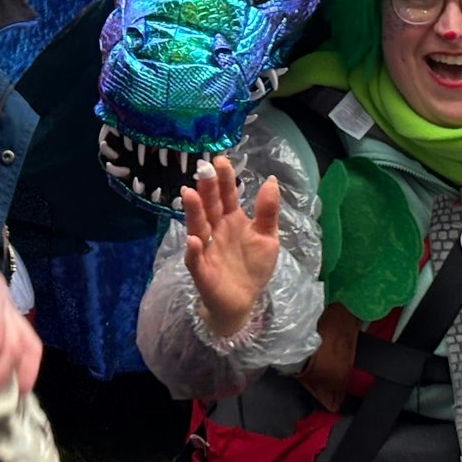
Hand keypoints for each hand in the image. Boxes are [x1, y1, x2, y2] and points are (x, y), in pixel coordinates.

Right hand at [179, 156, 280, 340]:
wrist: (242, 301)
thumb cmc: (252, 266)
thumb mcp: (267, 237)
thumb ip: (267, 211)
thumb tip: (271, 179)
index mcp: (231, 219)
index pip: (226, 195)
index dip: (224, 179)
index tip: (220, 160)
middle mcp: (215, 229)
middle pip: (210, 206)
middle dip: (207, 188)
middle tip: (203, 169)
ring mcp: (206, 248)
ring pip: (198, 226)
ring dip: (193, 211)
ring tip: (189, 194)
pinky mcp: (202, 271)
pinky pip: (195, 260)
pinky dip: (194, 251)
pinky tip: (195, 241)